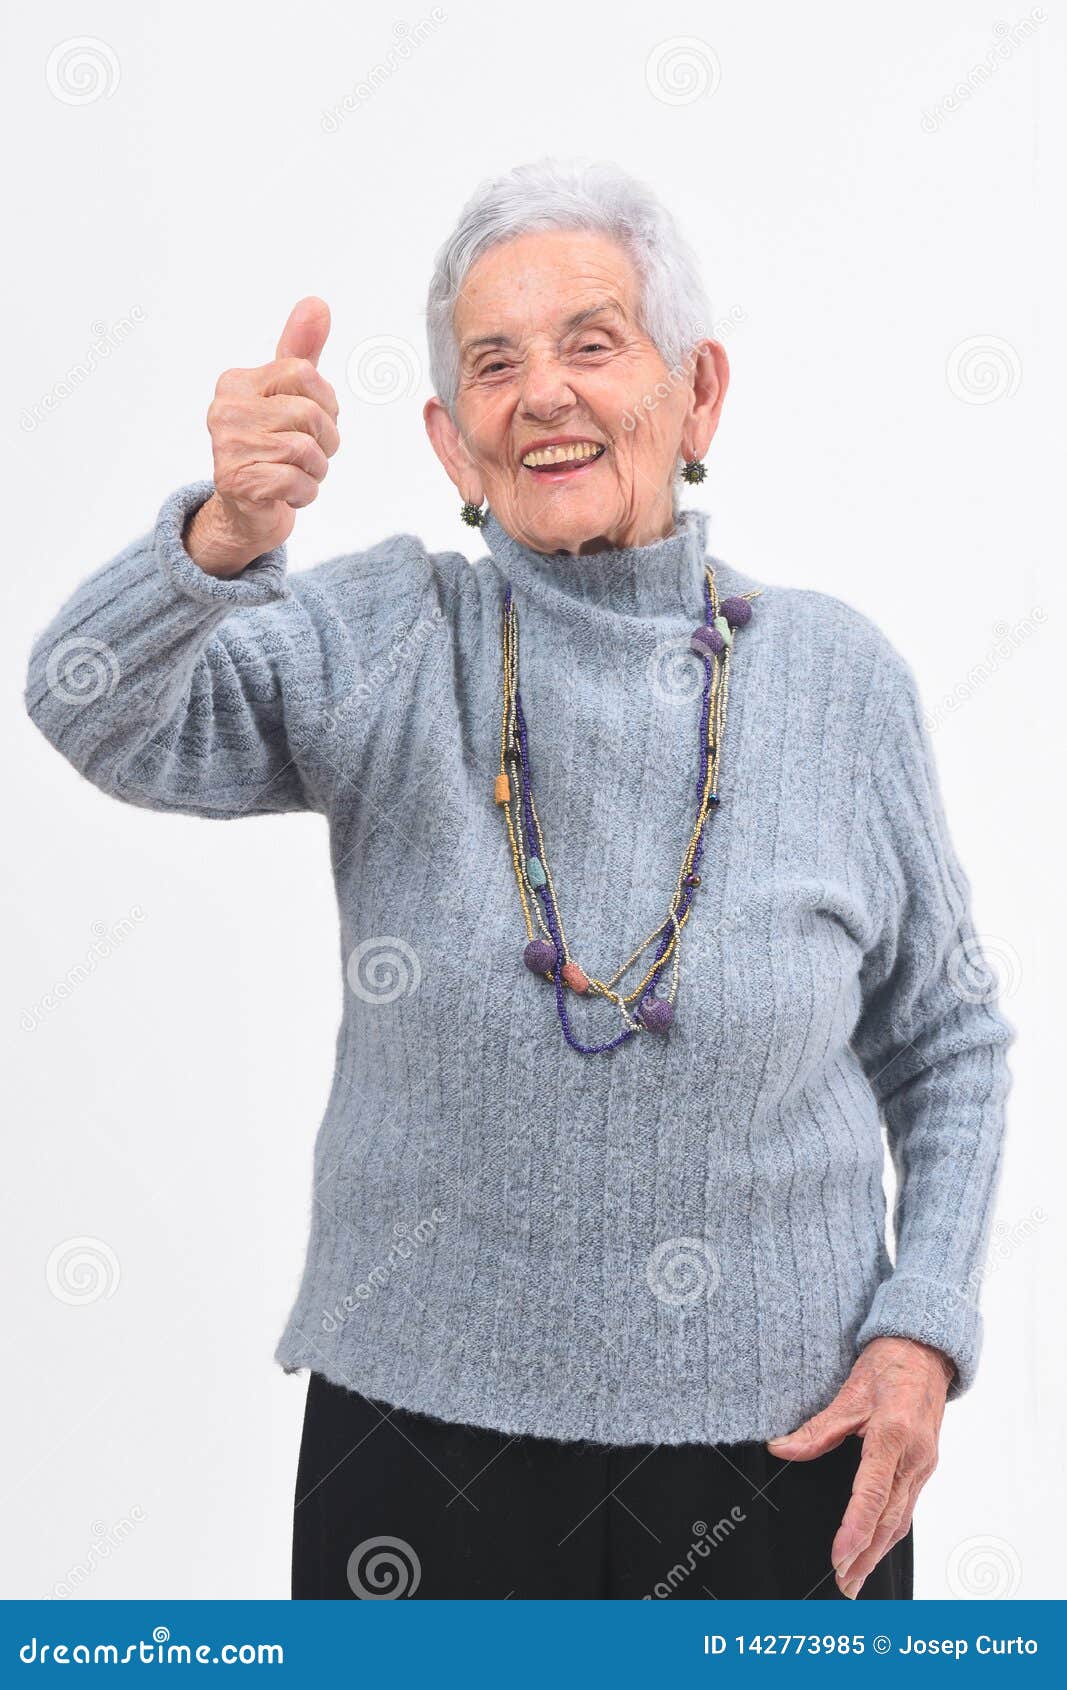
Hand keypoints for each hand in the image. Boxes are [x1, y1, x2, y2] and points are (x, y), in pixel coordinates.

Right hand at [184, 296, 339, 575]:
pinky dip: (305, 494)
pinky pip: (296, 481)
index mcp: (237, 382)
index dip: (326, 403)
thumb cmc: (272, 449)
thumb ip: (301, 351)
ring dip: (316, 470)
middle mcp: (226, 410)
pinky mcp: (238, 481)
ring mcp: (228, 446)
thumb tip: (317, 303)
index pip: (305, 374)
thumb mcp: (288, 396)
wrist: (248, 512)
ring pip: (306, 449)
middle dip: (326, 441)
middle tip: (308, 455)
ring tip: (297, 474)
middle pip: (311, 413)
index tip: (313, 422)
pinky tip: (289, 494)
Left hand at [766, 1336, 954, 1597]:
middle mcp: (914, 1456)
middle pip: (889, 1517)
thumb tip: (781, 1449)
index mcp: (894, 1435)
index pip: (873, 1492)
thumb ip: (817, 1429)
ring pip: (901, 1518)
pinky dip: (890, 1532)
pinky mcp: (924, 1466)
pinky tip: (876, 1548)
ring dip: (878, 1552)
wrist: (925, 1351)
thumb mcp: (849, 1391)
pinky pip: (907, 1506)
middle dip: (866, 1555)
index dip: (855, 1528)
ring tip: (855, 1579)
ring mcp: (923, 1464)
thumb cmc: (889, 1365)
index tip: (839, 1556)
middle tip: (843, 1584)